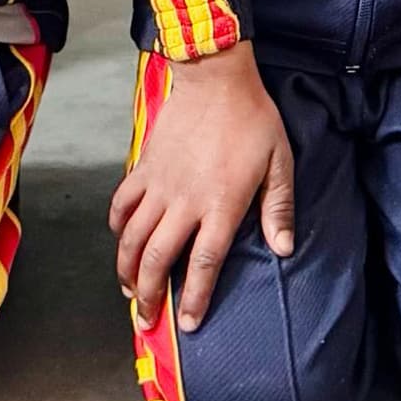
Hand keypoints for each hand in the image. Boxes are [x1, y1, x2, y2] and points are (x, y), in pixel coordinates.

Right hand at [109, 43, 294, 332]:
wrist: (216, 77)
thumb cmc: (253, 119)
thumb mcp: (279, 162)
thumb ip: (279, 208)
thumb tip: (283, 249)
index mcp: (222, 205)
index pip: (204, 263)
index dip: (194, 298)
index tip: (187, 324)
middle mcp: (185, 201)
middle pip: (158, 259)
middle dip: (149, 296)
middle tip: (146, 321)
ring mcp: (160, 185)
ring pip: (133, 238)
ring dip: (127, 270)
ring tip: (129, 291)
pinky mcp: (143, 167)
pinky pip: (122, 203)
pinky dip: (117, 226)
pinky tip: (121, 240)